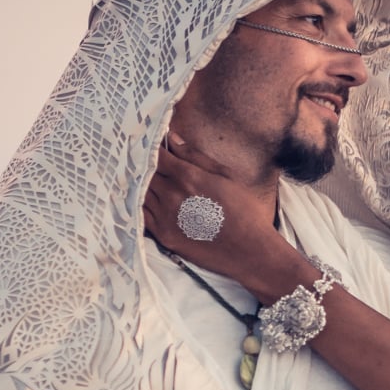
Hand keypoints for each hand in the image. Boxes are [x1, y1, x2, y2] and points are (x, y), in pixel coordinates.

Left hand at [142, 133, 305, 298]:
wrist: (250, 251)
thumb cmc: (245, 211)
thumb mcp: (226, 176)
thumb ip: (195, 156)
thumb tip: (172, 138)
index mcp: (186, 176)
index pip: (155, 154)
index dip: (149, 146)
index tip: (148, 143)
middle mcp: (171, 195)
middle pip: (143, 173)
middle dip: (143, 164)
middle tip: (141, 159)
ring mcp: (165, 217)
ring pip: (139, 193)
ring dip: (140, 185)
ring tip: (143, 179)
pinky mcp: (164, 236)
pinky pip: (141, 216)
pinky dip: (139, 205)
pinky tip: (145, 200)